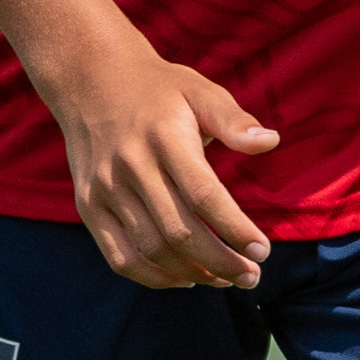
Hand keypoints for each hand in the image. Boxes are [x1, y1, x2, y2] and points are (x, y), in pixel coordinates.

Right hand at [33, 35, 281, 288]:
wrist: (90, 80)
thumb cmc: (158, 88)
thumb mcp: (199, 89)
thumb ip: (233, 119)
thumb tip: (270, 141)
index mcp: (165, 138)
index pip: (204, 195)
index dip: (234, 228)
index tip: (263, 250)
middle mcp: (131, 168)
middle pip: (178, 230)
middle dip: (219, 261)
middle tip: (251, 276)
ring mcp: (105, 190)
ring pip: (150, 249)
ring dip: (191, 272)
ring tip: (225, 279)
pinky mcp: (88, 206)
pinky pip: (119, 256)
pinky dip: (152, 276)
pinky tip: (184, 278)